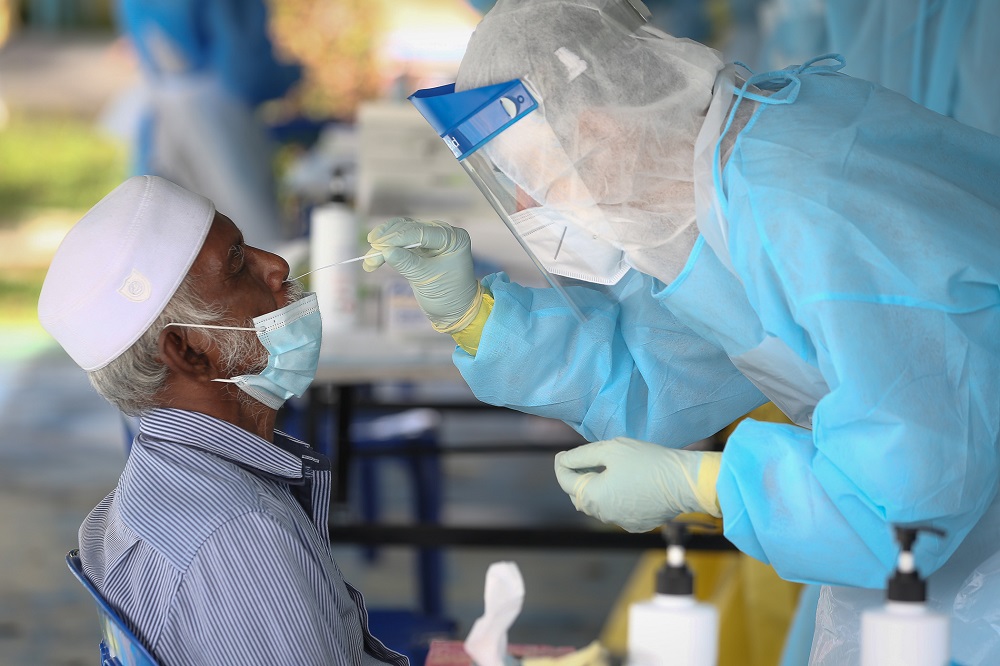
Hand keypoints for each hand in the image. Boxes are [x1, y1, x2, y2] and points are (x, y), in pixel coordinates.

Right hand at [364, 218, 481, 332]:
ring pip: (401, 234)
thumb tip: (385, 251)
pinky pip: (400, 244)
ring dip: (383, 246)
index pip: (421, 232)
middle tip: (370, 255)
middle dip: (387, 242)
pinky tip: (373, 262)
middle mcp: (443, 234)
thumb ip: (407, 263)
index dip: (397, 238)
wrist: (455, 311)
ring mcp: (431, 240)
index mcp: (453, 238)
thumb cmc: (448, 295)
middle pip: (409, 230)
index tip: (377, 245)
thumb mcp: (427, 279)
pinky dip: (386, 251)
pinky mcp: (420, 248)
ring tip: (369, 261)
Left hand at [554, 437, 721, 531]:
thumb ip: (582, 455)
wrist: (684, 482)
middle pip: (579, 496)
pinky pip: (616, 511)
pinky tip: (625, 484)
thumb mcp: (610, 449)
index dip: (562, 465)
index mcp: (592, 496)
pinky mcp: (636, 524)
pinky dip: (614, 499)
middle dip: (577, 479)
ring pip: (598, 505)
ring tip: (605, 471)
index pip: (565, 481)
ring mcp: (620, 522)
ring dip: (596, 490)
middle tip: (584, 461)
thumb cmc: (647, 461)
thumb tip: (563, 460)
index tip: (562, 454)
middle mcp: (602, 515)